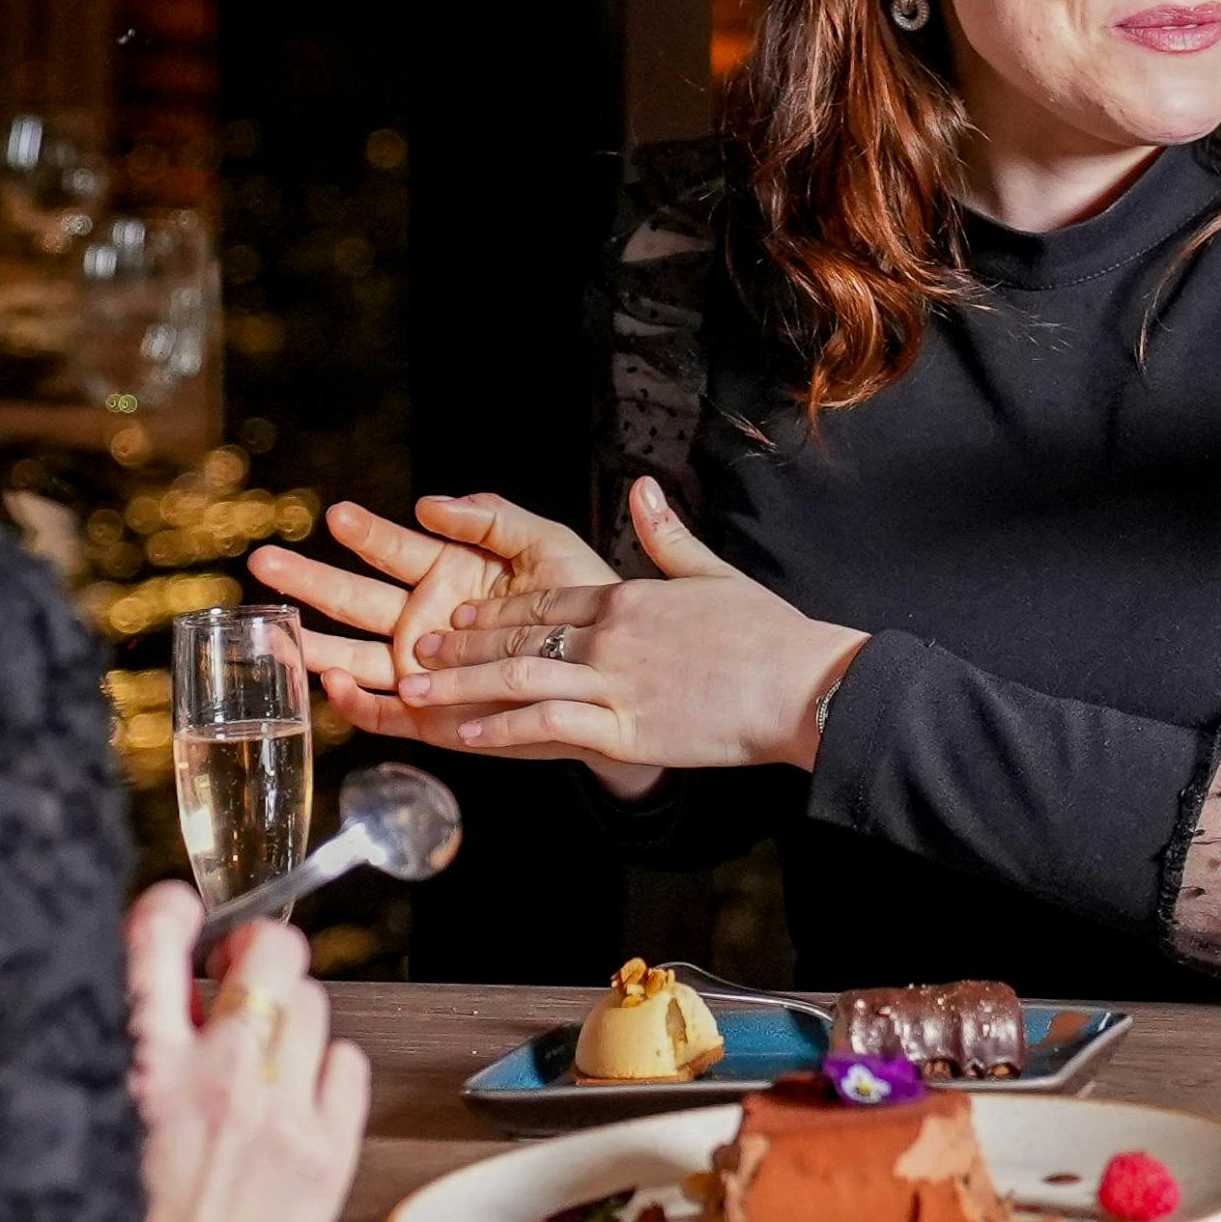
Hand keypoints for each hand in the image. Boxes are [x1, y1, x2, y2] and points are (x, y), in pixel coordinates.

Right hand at [125, 886, 368, 1221]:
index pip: (157, 937)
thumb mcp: (94, 1129)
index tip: (182, 912)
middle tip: (242, 974)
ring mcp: (281, 1115)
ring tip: (264, 1052)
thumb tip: (159, 997)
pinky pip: (349, 1063)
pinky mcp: (327, 1155)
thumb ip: (126, 1057)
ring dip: (290, 1013)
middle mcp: (216, 1080)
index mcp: (137, 1071)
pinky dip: (327, 1068)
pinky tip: (298, 1096)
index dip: (175, 908)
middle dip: (257, 951)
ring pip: (315, 1000)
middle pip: (269, 949)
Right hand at [250, 494, 615, 744]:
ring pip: (351, 654)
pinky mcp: (429, 715)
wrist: (612, 674)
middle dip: (309, 580)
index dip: (366, 533)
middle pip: (353, 598)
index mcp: (445, 572)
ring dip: (311, 643)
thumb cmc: (579, 601)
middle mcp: (421, 618)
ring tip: (272, 631)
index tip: (338, 514)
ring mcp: (420, 668)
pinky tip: (332, 682)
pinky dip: (354, 701)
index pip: (392, 548)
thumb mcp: (543, 544)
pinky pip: (381, 711)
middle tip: (265, 560)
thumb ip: (491, 516)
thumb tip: (428, 502)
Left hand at [393, 478, 866, 775]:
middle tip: (417, 654)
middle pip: (521, 635)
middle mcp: (613, 636)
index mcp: (630, 597)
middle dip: (464, 646)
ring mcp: (617, 683)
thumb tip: (642, 487)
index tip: (458, 620)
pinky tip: (469, 735)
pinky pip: (550, 726)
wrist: (804, 685)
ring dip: (465, 684)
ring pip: (521, 678)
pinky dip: (505, 728)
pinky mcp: (628, 730)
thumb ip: (666, 535)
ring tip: (421, 691)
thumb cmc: (767, 634)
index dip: (495, 612)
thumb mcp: (713, 574)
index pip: (545, 602)